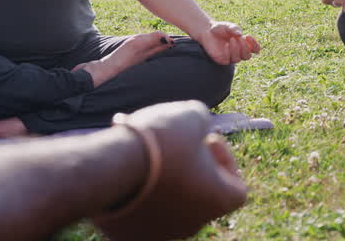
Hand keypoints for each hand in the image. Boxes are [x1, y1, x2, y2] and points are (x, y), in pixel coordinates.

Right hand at [97, 100, 247, 240]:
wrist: (108, 167)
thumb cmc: (161, 141)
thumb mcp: (192, 115)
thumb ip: (201, 123)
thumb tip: (195, 126)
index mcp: (217, 201)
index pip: (236, 188)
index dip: (225, 160)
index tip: (206, 140)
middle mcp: (193, 224)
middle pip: (200, 195)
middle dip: (192, 168)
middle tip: (177, 144)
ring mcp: (161, 233)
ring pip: (170, 205)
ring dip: (165, 180)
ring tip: (148, 153)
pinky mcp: (130, 235)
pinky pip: (141, 213)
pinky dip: (138, 194)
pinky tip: (127, 169)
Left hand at [194, 22, 259, 64]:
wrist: (207, 31)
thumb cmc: (220, 28)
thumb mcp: (229, 26)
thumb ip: (235, 29)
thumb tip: (240, 35)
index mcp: (244, 45)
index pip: (255, 49)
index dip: (255, 45)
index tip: (248, 35)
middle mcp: (238, 52)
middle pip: (248, 56)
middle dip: (245, 47)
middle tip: (239, 38)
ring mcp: (230, 57)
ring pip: (239, 59)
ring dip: (237, 49)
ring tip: (232, 39)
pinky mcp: (222, 60)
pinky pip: (229, 60)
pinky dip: (228, 52)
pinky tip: (226, 45)